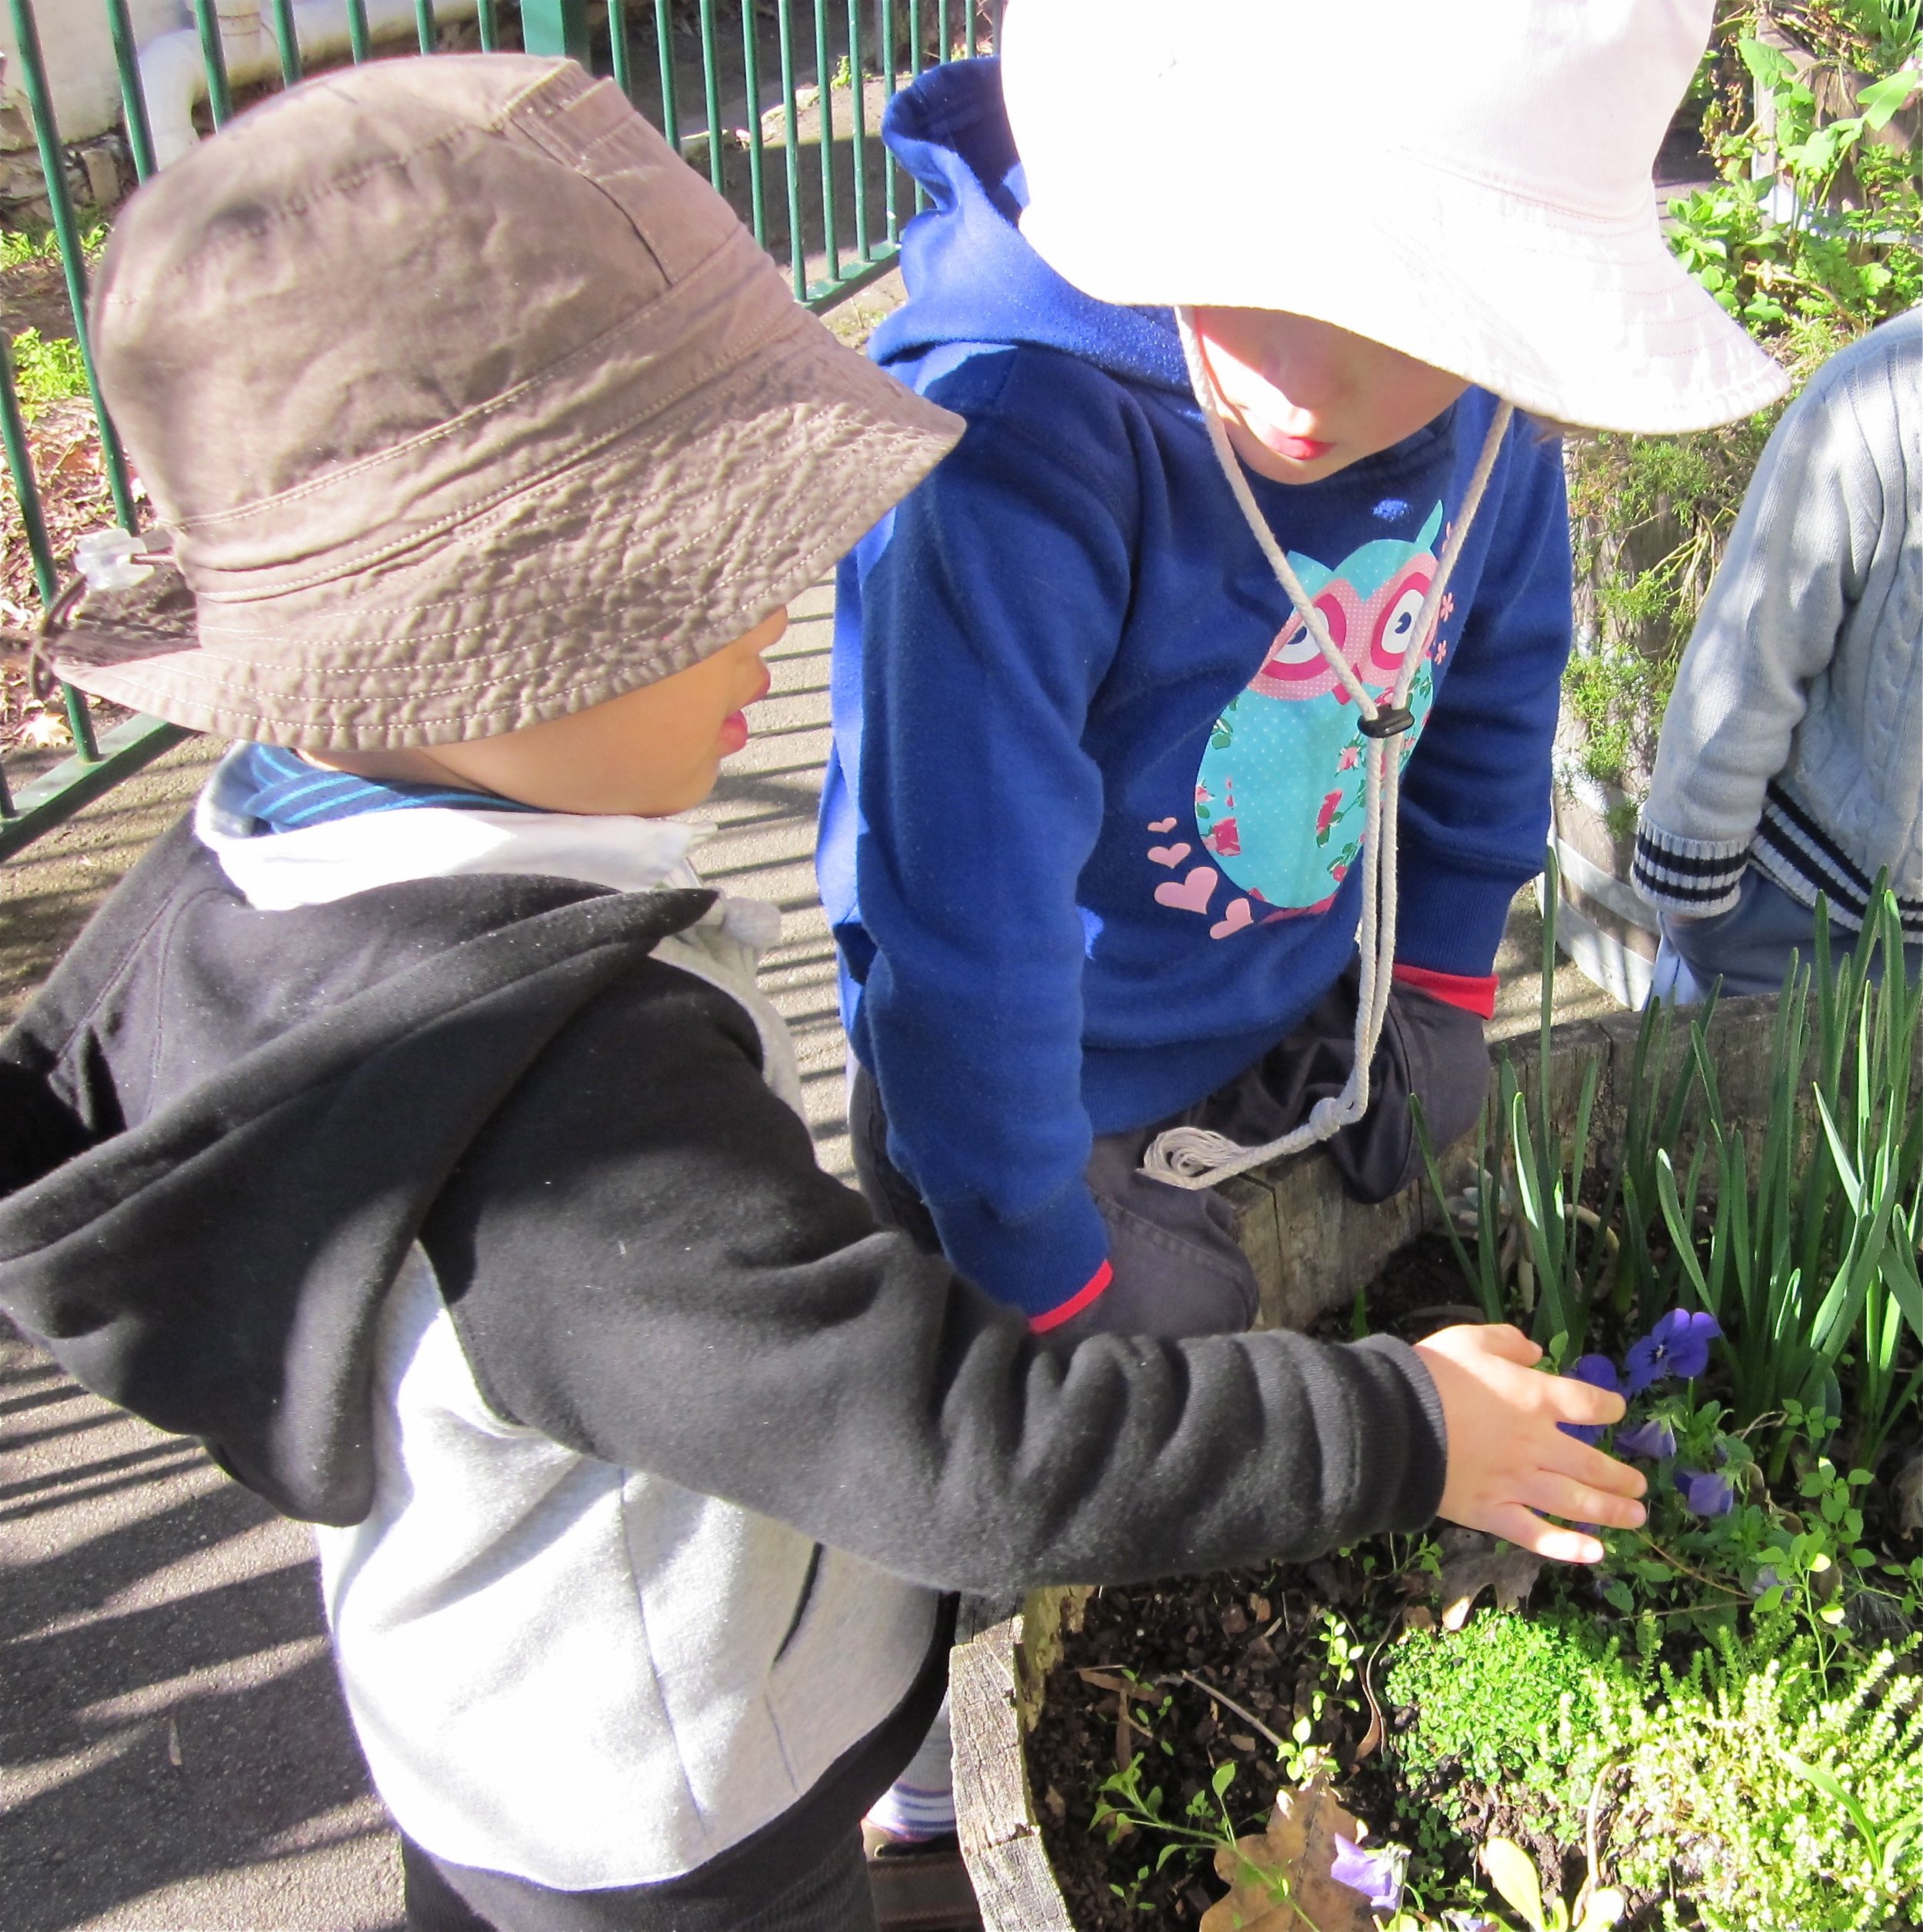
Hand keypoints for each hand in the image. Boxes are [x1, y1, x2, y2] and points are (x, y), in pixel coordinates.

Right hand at [1413, 1323, 1645, 1564]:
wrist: (1393, 1420)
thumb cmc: (1431, 1375)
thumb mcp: (1469, 1339)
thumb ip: (1508, 1341)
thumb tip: (1535, 1351)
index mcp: (1533, 1398)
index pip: (1587, 1404)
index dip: (1607, 1407)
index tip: (1616, 1411)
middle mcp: (1535, 1444)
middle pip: (1591, 1463)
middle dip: (1620, 1476)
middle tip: (1640, 1486)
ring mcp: (1516, 1482)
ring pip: (1575, 1501)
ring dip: (1611, 1511)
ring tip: (1635, 1517)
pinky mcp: (1492, 1512)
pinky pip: (1537, 1534)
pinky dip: (1568, 1546)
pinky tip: (1595, 1553)